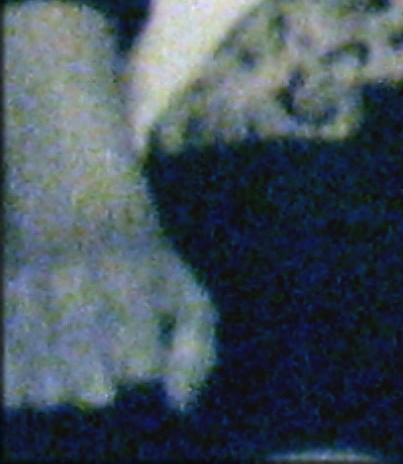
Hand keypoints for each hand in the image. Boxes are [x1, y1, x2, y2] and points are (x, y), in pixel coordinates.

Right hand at [4, 201, 217, 414]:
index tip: (140, 340)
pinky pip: (6, 382)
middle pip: (89, 388)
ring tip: (66, 358)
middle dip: (99, 384)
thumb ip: (196, 346)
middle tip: (100, 355)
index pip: (138, 366)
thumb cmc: (137, 250)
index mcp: (130, 274)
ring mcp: (26, 291)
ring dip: (58, 388)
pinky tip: (36, 361)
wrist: (67, 184)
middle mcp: (74, 281)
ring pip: (44, 391)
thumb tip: (179, 405)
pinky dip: (20, 386)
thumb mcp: (180, 283)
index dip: (142, 364)